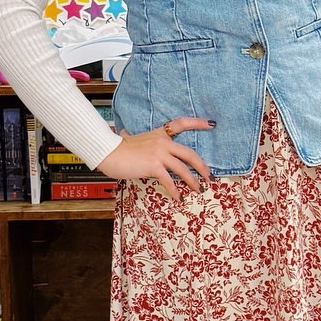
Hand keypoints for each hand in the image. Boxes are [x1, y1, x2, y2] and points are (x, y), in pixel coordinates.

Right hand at [99, 118, 213, 199]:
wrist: (109, 152)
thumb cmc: (117, 148)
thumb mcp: (130, 138)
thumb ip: (133, 137)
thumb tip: (124, 133)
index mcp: (159, 134)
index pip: (181, 124)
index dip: (198, 123)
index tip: (212, 124)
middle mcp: (162, 142)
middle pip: (189, 153)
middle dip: (201, 166)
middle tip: (209, 176)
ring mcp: (159, 154)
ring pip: (183, 168)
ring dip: (192, 181)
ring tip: (198, 189)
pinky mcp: (153, 166)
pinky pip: (169, 180)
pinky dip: (175, 190)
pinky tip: (179, 197)